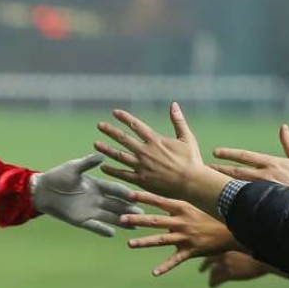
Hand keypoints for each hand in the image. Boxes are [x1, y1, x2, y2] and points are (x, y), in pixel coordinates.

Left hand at [30, 154, 141, 236]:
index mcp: (96, 185)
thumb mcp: (73, 168)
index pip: (114, 190)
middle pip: (116, 205)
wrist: (42, 190)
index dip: (124, 193)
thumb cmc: (57, 176)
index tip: (136, 195)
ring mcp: (90, 210)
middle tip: (143, 212)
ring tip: (135, 224)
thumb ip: (87, 163)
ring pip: (109, 216)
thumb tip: (102, 155)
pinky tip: (113, 233)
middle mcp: (96, 199)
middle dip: (129, 208)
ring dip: (121, 220)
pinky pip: (94, 226)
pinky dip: (102, 229)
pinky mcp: (81, 220)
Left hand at [95, 102, 230, 214]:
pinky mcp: (142, 180)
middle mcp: (145, 152)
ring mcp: (142, 166)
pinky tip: (103, 167)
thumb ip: (178, 121)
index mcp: (155, 140)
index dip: (124, 117)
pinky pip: (123, 174)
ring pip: (119, 156)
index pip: (136, 125)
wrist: (192, 183)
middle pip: (123, 139)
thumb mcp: (187, 138)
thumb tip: (173, 104)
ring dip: (107, 149)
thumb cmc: (192, 161)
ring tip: (96, 144)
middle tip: (100, 125)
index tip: (114, 112)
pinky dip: (112, 170)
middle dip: (110, 131)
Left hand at [121, 189, 238, 275]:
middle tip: (122, 219)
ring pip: (161, 240)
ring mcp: (185, 237)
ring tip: (130, 244)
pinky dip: (164, 267)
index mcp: (183, 208)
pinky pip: (175, 260)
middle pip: (156, 220)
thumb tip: (168, 196)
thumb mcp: (199, 205)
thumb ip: (181, 203)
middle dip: (138, 220)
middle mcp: (182, 221)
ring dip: (144, 242)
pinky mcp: (191, 250)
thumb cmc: (215, 215)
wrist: (234, 230)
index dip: (144, 197)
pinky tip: (154, 273)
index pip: (160, 201)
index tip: (128, 195)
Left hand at [198, 251, 272, 287]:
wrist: (264, 257)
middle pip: (209, 259)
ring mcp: (225, 264)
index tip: (209, 257)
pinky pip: (216, 280)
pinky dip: (213, 283)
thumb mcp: (248, 245)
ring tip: (210, 282)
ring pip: (213, 272)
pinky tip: (212, 286)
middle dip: (204, 265)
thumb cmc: (261, 251)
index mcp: (228, 245)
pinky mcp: (228, 274)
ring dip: (211, 277)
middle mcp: (224, 253)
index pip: (215, 249)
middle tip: (201, 270)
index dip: (211, 253)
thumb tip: (244, 251)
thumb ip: (242, 249)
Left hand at [212, 124, 288, 193]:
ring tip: (207, 182)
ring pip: (236, 186)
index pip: (245, 156)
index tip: (215, 152)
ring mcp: (261, 191)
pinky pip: (243, 200)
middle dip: (219, 169)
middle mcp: (263, 176)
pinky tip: (219, 198)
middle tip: (205, 167)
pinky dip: (231, 198)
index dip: (228, 153)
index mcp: (271, 163)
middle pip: (235, 171)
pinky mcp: (262, 204)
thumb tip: (283, 127)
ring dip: (221, 183)